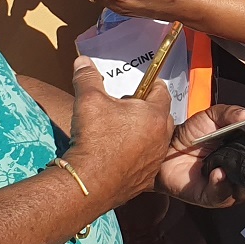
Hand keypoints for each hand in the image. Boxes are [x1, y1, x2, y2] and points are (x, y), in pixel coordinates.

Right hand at [63, 58, 174, 206]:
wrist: (89, 182)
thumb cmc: (95, 138)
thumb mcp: (88, 100)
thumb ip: (88, 77)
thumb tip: (82, 61)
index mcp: (154, 115)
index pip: (162, 91)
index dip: (151, 85)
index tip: (143, 84)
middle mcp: (161, 138)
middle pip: (160, 116)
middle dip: (147, 109)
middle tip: (126, 107)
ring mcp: (155, 161)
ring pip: (154, 140)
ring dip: (143, 133)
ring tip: (121, 130)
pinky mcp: (146, 179)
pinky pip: (146, 161)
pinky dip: (137, 155)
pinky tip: (118, 154)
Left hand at [157, 105, 244, 208]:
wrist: (166, 149)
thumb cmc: (191, 135)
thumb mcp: (212, 116)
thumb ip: (231, 113)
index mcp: (243, 152)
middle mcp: (237, 171)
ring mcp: (226, 186)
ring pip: (243, 189)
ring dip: (239, 179)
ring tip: (229, 166)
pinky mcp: (210, 196)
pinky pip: (221, 195)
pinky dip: (221, 186)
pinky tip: (218, 174)